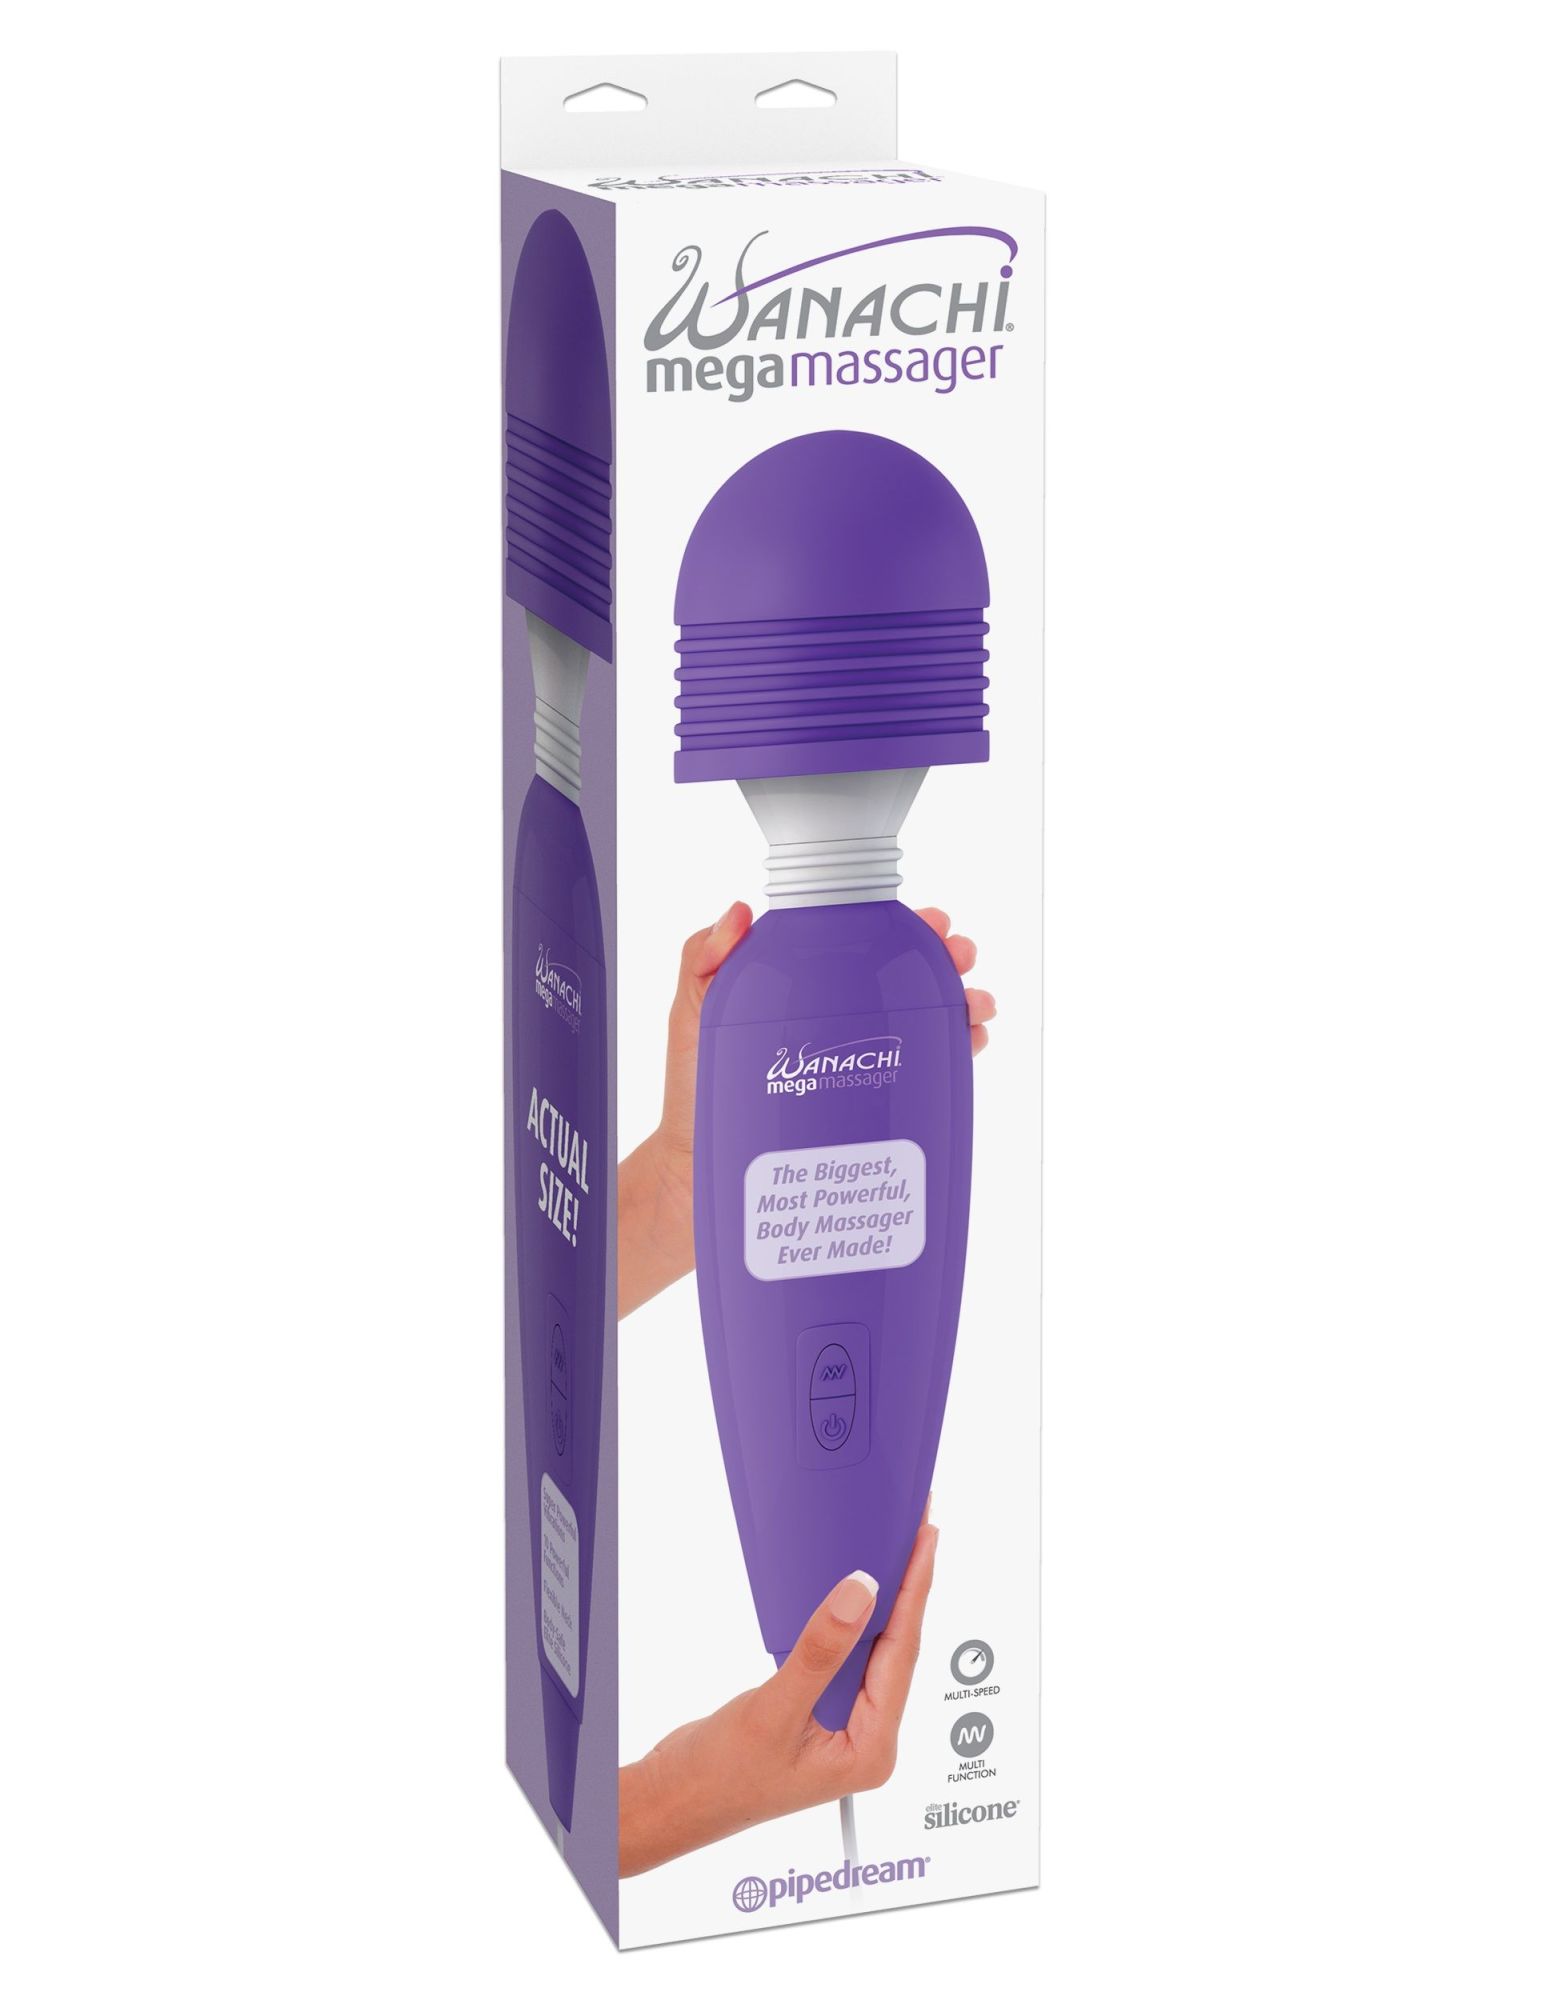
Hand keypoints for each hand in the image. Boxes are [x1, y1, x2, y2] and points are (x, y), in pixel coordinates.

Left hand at [617, 905, 995, 1316]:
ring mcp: (859, 1071)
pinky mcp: (872, 1116)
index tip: (928, 921)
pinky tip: (969, 1046)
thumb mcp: (693, 1018)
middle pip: (903, 980)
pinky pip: (923, 1079)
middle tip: (960, 957)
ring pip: (924, 1025)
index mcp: (803, 993)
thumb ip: (703, 962)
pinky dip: (956, 1055)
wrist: (700, 1178)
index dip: (900, 928)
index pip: (859, 947)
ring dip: (961, 1005)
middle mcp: (838, 1027)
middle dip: (944, 960)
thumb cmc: (693, 1095)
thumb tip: (738, 912)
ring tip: (975, 1005)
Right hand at [618, 1514, 938, 1875]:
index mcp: (871, 1749)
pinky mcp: (820, 1711)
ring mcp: (843, 1724)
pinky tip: (849, 1592)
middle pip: (898, 1649)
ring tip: (893, 1549)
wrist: (675, 1799)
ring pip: (872, 1649)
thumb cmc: (720, 1779)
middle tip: (917, 1531)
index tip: (925, 1541)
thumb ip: (820, 1653)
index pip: (903, 1656)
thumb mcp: (774, 1711)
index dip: (916, 1592)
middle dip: (907, 1589)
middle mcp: (866, 1738)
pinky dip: (847, 1621)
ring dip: (881, 1601)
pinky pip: (844, 1655)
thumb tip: (860, 1594)